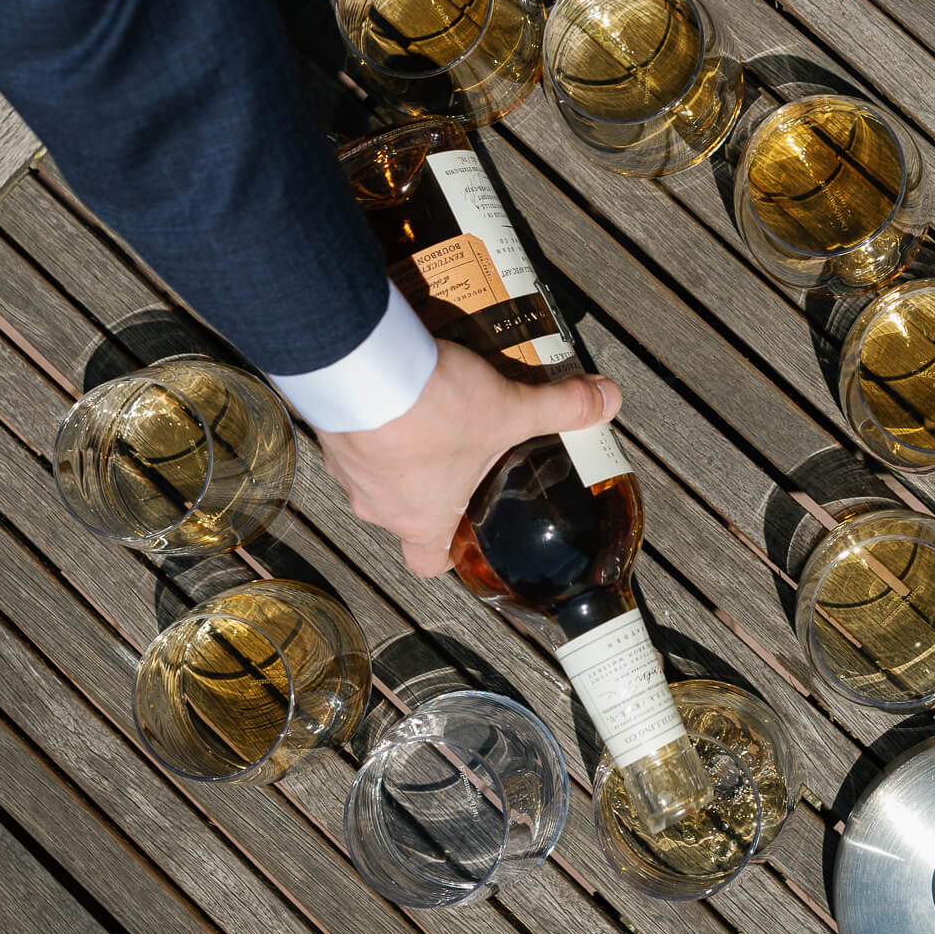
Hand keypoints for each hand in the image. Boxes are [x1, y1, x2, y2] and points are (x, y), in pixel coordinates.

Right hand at [318, 339, 621, 577]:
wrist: (364, 370)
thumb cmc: (435, 411)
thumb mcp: (511, 409)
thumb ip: (562, 408)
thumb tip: (607, 401)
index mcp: (422, 519)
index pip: (427, 563)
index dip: (446, 550)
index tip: (464, 527)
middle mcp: (377, 505)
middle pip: (402, 511)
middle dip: (428, 483)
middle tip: (458, 450)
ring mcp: (345, 468)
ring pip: (374, 471)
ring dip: (396, 448)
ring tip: (428, 410)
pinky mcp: (327, 428)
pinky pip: (351, 433)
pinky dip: (371, 417)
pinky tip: (394, 388)